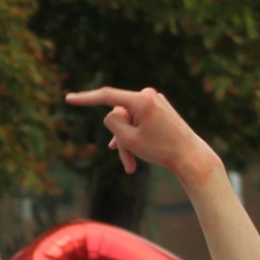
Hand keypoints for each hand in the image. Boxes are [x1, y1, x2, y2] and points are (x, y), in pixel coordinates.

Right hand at [64, 85, 216, 184]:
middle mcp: (149, 95)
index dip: (85, 99)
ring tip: (131, 164)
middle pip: (119, 116)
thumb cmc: (160, 149)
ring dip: (127, 141)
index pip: (106, 96)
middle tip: (126, 164)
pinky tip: (135, 151)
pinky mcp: (159, 108)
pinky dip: (135, 135)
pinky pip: (138, 121)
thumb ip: (112, 121)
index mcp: (141, 100)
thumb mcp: (128, 139)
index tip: (68, 99)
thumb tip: (114, 112)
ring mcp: (155, 100)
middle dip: (119, 137)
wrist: (190, 155)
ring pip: (128, 121)